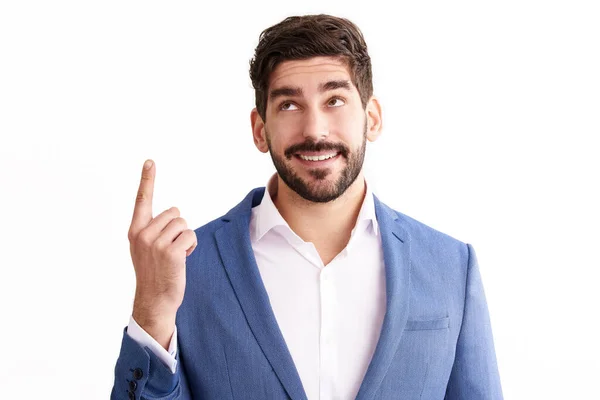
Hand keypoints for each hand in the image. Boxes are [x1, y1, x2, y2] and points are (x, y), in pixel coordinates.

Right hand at [127, 159, 196, 347]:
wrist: (154, 300)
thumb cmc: (155, 273)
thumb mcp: (145, 248)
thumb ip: (153, 230)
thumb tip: (174, 214)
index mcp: (135, 230)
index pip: (143, 200)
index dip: (147, 180)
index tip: (150, 161)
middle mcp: (142, 234)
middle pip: (175, 213)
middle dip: (178, 228)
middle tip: (170, 249)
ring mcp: (155, 243)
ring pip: (184, 224)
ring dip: (185, 238)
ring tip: (175, 255)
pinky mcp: (170, 251)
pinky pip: (190, 235)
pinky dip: (191, 246)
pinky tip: (182, 259)